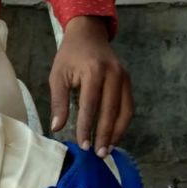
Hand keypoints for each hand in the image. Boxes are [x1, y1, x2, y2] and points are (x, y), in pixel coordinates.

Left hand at [49, 15, 133, 156]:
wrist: (88, 34)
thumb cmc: (70, 55)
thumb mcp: (58, 75)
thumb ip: (59, 102)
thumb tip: (57, 128)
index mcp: (93, 71)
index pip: (90, 105)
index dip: (87, 127)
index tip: (83, 145)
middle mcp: (113, 73)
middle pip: (111, 110)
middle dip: (104, 134)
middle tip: (98, 153)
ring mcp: (124, 77)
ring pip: (125, 110)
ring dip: (117, 132)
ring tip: (107, 148)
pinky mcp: (128, 80)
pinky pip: (129, 105)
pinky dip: (123, 122)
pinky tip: (114, 134)